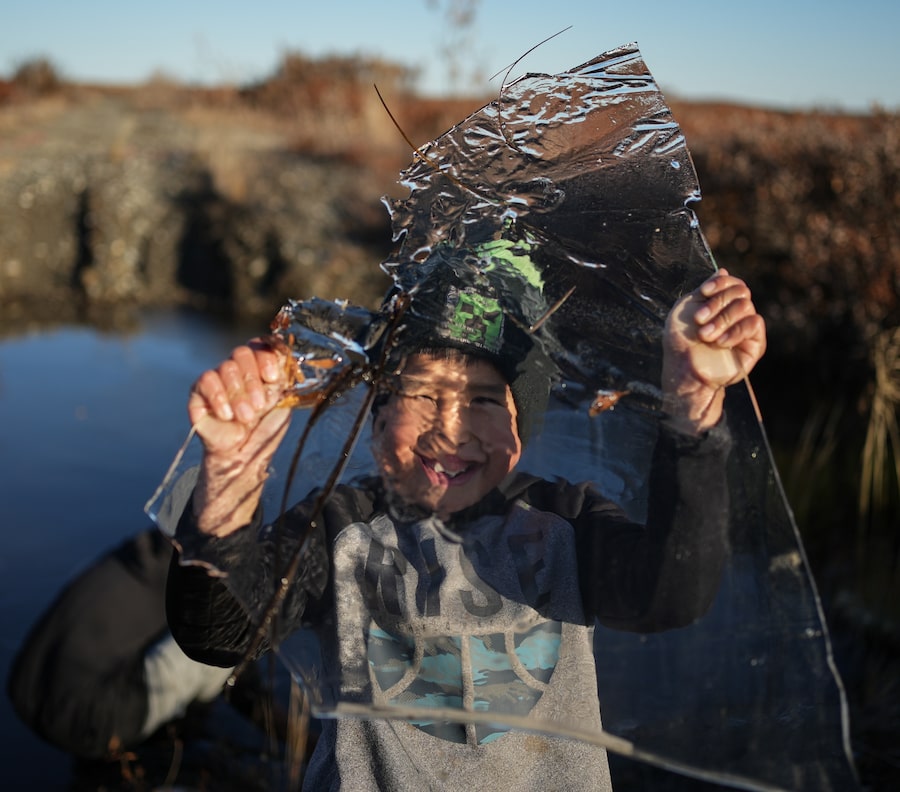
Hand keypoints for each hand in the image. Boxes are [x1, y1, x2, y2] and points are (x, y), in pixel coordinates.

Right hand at [188, 341, 292, 534]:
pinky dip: (219, 397)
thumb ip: (283, 381)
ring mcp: (218, 379)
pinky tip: (227, 415)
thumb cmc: (264, 431)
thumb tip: (287, 357)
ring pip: (226, 366)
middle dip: (253, 380)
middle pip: (242, 353)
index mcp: (260, 370)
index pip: (260, 346)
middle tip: (258, 406)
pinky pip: (206, 379)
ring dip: (238, 394)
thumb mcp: (281, 405)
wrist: (243, 456)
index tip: (273, 377)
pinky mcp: (199, 392)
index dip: (266, 356)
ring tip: (244, 418)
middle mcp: (239, 371)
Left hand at [662, 269, 766, 432]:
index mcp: (719, 303)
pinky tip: (720, 342)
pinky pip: (754, 324)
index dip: (720, 283)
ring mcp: (745, 327)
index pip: (731, 282)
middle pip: (740, 291)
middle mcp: (735, 313)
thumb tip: (723, 270)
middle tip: (698, 320)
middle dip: (717, 303)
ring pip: (746, 306)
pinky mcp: (755, 344)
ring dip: (722, 319)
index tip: (704, 292)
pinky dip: (735, 330)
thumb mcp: (685, 310)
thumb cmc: (680, 341)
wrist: (684, 371)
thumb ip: (704, 290)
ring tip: (705, 335)